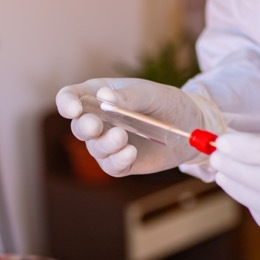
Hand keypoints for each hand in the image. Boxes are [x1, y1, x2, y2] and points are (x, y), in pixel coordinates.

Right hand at [55, 78, 219, 175]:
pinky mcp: (121, 162)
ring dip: (105, 144)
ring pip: (94, 148)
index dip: (66, 103)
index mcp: (99, 95)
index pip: (70, 97)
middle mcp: (99, 120)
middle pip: (78, 126)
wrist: (192, 128)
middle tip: (95, 126)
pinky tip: (129, 154)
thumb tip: (104, 99)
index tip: (74, 109)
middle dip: (85, 127)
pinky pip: (111, 166)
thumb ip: (130, 96)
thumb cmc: (170, 104)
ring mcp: (108, 143)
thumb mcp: (154, 94)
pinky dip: (117, 160)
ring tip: (122, 137)